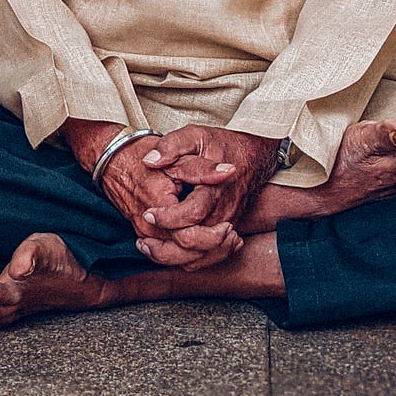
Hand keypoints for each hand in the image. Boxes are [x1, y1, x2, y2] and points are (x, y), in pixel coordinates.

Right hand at [60, 120, 240, 267]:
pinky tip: (210, 247)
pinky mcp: (147, 235)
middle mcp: (149, 227)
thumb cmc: (143, 153)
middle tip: (233, 236)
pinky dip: (190, 256)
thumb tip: (230, 171)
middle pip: (185, 255)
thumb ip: (204, 167)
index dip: (213, 236)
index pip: (189, 237)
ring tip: (227, 243)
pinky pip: (169, 255)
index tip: (230, 226)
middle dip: (213, 249)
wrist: (112, 158)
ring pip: (177, 260)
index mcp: (158, 207)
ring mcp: (146, 233)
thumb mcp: (178, 154)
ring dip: (205, 256)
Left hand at [138, 125, 277, 268]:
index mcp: (214, 190)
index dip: (166, 218)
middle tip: (142, 238)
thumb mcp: (194, 135)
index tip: (147, 212)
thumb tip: (150, 161)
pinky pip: (208, 257)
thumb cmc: (221, 145)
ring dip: (172, 257)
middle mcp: (223, 213)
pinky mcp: (225, 232)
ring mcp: (226, 225)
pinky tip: (166, 251)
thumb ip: (171, 146)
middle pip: (195, 244)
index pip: (190, 215)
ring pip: (200, 256)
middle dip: (165, 246)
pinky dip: (186, 260)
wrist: (252, 156)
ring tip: (147, 246)